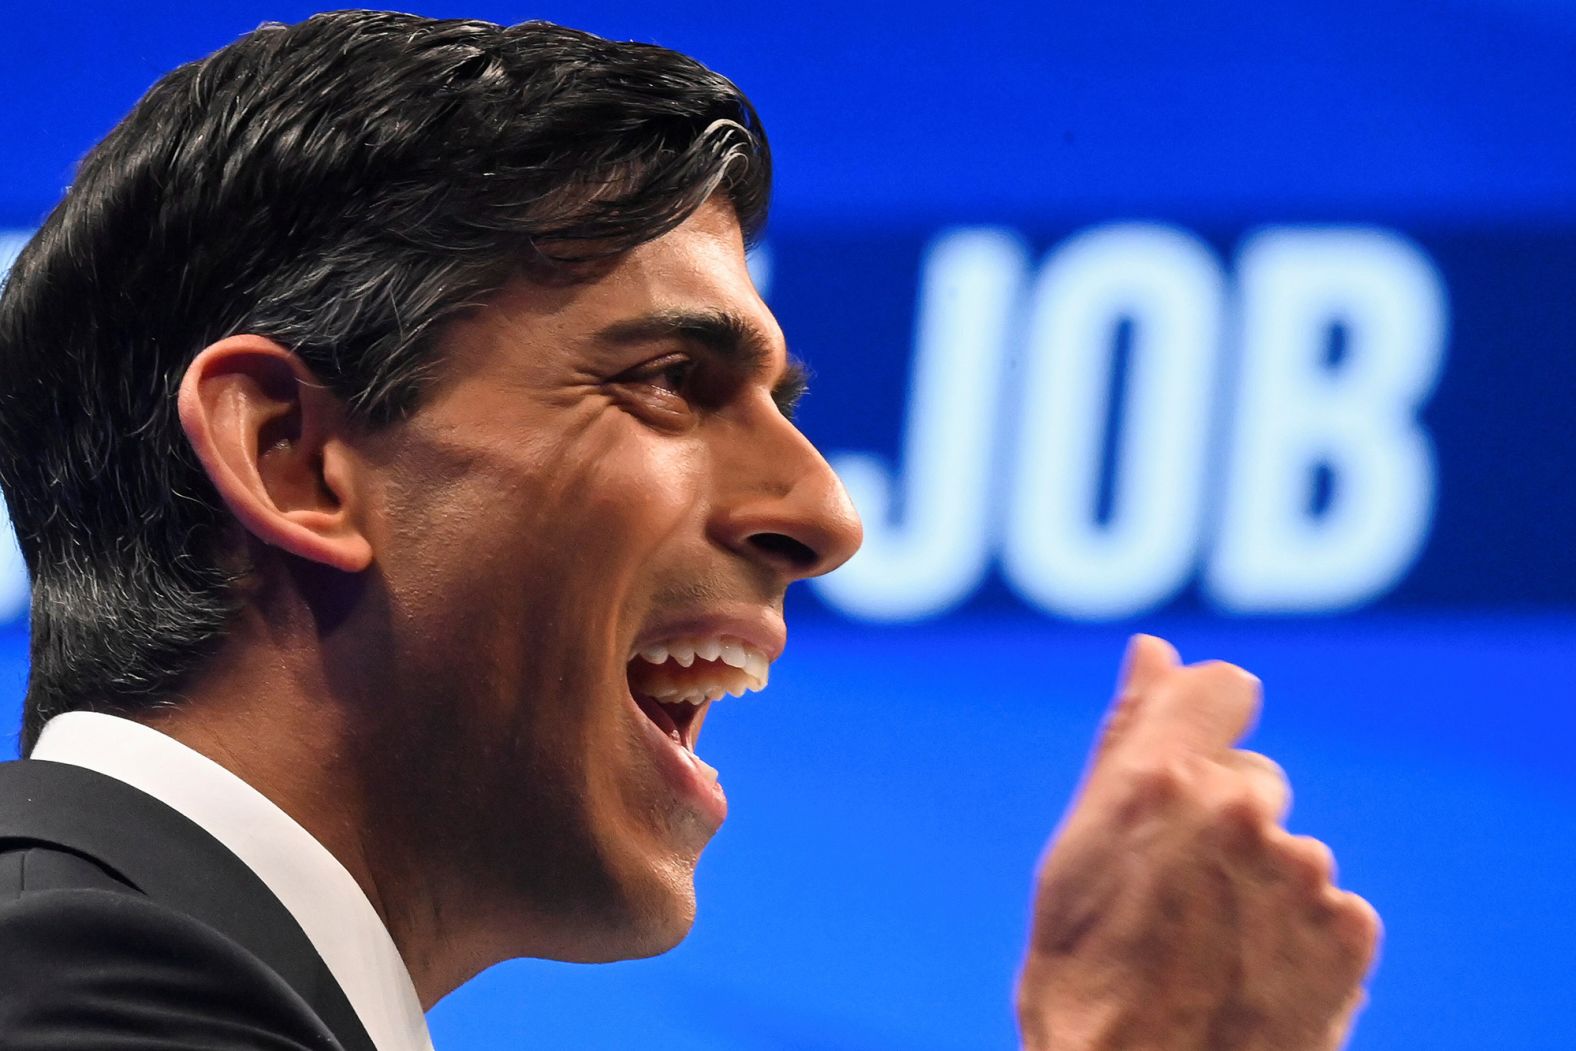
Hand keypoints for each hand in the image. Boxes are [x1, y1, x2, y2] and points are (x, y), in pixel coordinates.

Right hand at [1016, 635, 1379, 1050]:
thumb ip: (1130, 739)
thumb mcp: (1078, 853)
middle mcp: (1238, 809)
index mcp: (1159, 780)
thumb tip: (1156, 649)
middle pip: (1253, 782)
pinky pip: (1329, 909)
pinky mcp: (1349, 931)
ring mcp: (1301, 872)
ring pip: (1289, 853)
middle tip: (1177, 903)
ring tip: (1212, 954)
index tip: (1196, 762)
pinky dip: (1301, 940)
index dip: (1209, 723)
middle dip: (1224, 828)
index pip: (1222, 687)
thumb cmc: (1086, 982)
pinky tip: (1255, 981)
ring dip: (1262, 889)